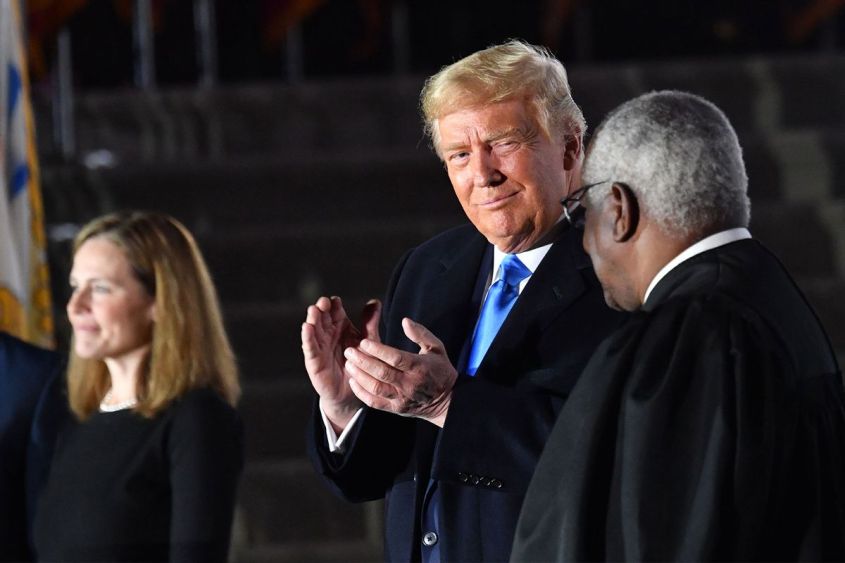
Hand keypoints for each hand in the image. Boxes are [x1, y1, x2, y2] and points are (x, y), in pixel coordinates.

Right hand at [301, 296, 380, 431]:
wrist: (354, 390)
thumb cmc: (361, 363)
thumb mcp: (368, 341)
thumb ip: (370, 322)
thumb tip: (375, 301)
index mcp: (340, 326)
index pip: (335, 311)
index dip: (334, 305)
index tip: (336, 300)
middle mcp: (328, 334)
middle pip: (322, 317)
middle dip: (321, 309)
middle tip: (323, 302)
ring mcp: (319, 346)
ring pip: (314, 330)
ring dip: (313, 320)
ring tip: (313, 310)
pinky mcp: (314, 361)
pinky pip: (310, 348)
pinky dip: (308, 338)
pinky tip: (307, 327)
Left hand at [344, 317, 456, 426]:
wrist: (447, 402)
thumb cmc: (440, 370)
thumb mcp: (436, 348)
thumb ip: (421, 333)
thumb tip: (405, 321)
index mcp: (419, 367)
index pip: (396, 358)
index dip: (378, 350)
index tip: (364, 342)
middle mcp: (409, 384)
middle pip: (382, 373)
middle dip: (363, 361)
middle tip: (349, 351)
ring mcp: (401, 398)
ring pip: (376, 388)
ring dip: (360, 376)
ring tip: (349, 364)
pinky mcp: (395, 408)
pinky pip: (374, 402)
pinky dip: (361, 392)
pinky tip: (353, 381)